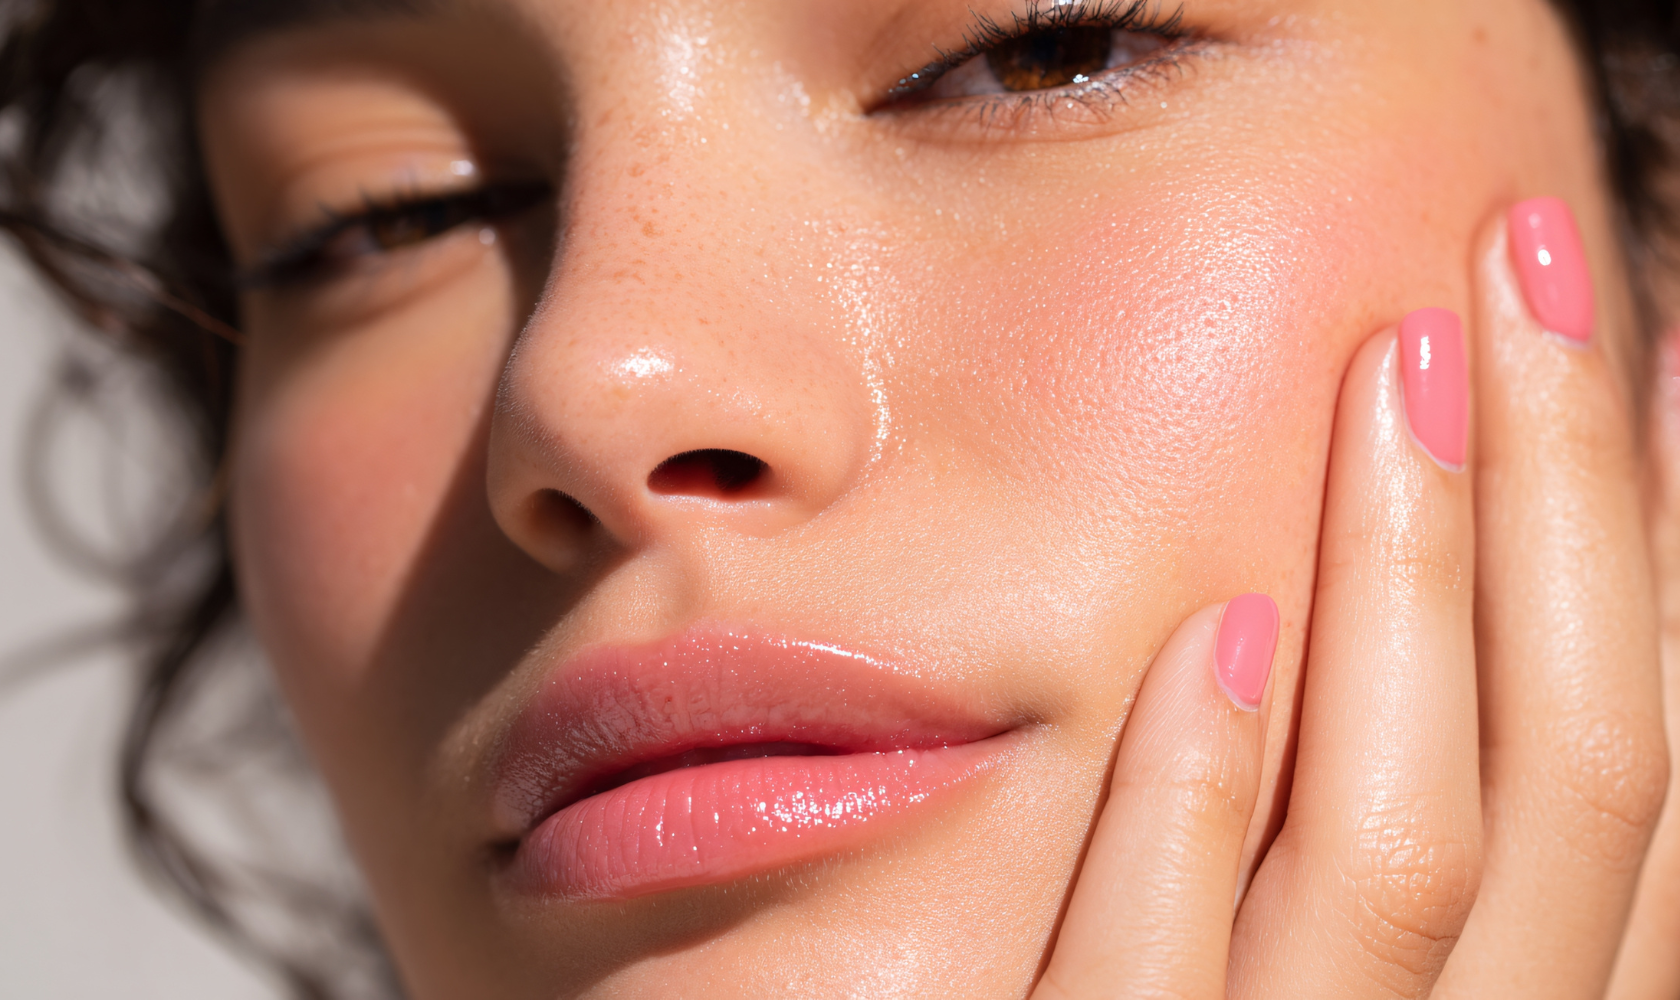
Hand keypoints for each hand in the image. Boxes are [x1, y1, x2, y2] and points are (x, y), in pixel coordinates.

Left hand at [1028, 200, 1669, 998]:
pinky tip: (1213, 635)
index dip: (1655, 562)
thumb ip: (1366, 853)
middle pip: (1572, 785)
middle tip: (1521, 262)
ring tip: (1398, 368)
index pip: (1639, 780)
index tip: (1641, 357)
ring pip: (1403, 859)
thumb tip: (1359, 606)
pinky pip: (1163, 980)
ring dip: (1411, 594)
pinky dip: (1203, 811)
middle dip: (1569, 506)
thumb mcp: (1311, 973)